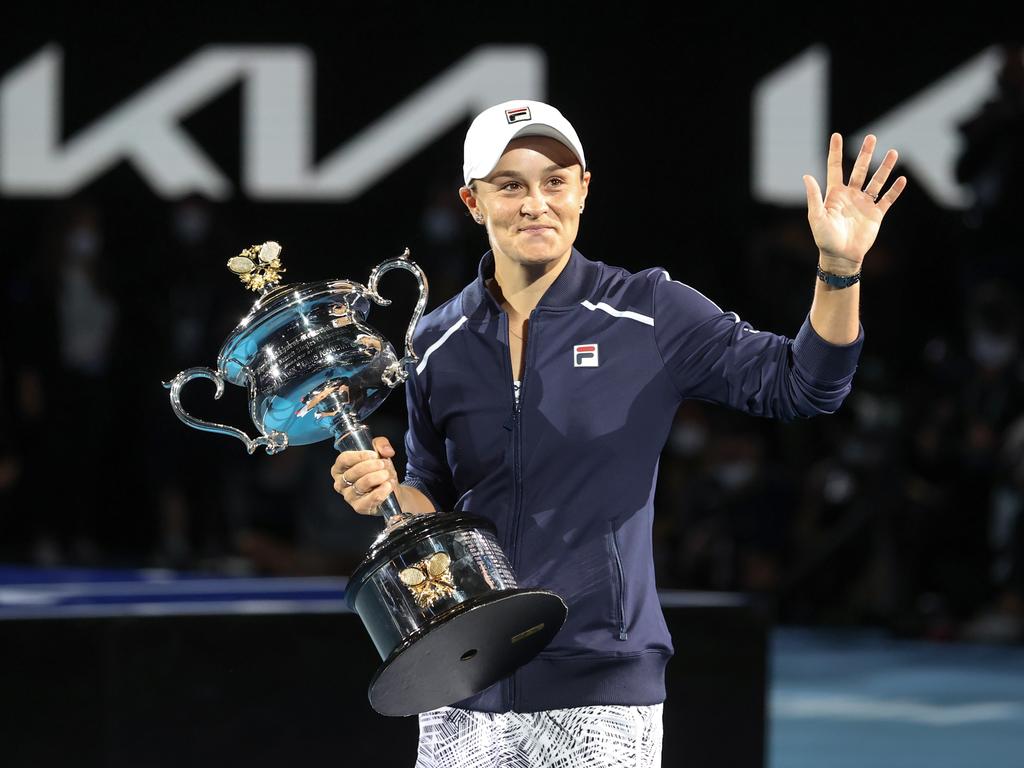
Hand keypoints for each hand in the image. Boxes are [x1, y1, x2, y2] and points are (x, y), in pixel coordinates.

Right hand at [331, 435, 399, 515]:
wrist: (389, 488)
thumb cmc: (378, 470)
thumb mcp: (378, 452)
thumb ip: (381, 444)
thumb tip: (387, 451)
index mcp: (340, 468)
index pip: (343, 459)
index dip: (359, 456)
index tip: (374, 455)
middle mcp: (340, 483)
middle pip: (353, 472)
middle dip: (371, 466)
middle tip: (383, 464)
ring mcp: (349, 496)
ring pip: (362, 484)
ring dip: (378, 477)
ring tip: (387, 474)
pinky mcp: (359, 507)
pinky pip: (370, 499)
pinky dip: (382, 491)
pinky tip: (388, 485)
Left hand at [802, 133, 907, 273]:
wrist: (840, 256)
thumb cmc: (825, 238)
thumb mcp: (816, 217)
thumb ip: (814, 196)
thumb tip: (806, 176)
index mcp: (835, 194)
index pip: (835, 168)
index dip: (835, 152)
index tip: (836, 135)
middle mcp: (851, 195)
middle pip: (860, 170)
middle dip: (866, 154)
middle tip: (871, 137)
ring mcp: (864, 204)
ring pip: (876, 181)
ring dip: (885, 168)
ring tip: (894, 152)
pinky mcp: (876, 214)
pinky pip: (887, 199)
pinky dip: (895, 190)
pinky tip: (902, 179)